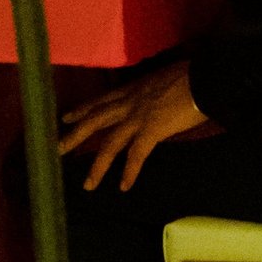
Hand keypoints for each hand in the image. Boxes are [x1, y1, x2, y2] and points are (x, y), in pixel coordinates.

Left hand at [60, 61, 210, 191]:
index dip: (83, 109)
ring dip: (98, 166)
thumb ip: (152, 90)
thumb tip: (153, 98)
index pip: (101, 100)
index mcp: (132, 89)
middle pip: (95, 120)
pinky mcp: (152, 129)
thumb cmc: (191, 75)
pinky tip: (124, 186)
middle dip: (75, 136)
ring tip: (88, 185)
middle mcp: (129, 102)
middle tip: (57, 150)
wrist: (205, 77)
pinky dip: (129, 171)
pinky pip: (136, 154)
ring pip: (110, 143)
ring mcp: (138, 116)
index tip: (67, 117)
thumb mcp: (162, 79)